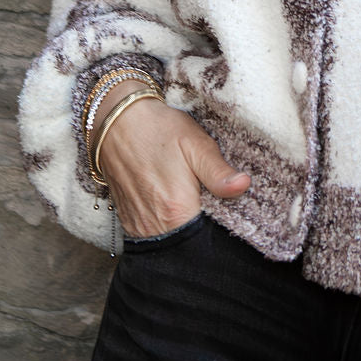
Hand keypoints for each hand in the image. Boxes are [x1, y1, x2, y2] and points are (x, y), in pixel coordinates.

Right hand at [93, 82, 250, 237]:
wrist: (116, 122)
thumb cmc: (159, 130)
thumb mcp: (196, 144)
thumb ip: (219, 172)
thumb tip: (243, 186)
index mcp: (178, 211)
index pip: (210, 235)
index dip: (223, 221)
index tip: (229, 204)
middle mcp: (156, 226)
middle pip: (190, 238)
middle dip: (204, 223)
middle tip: (208, 195)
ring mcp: (139, 227)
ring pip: (172, 237)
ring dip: (184, 223)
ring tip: (190, 195)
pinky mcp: (128, 222)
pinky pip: (154, 232)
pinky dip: (166, 222)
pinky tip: (171, 198)